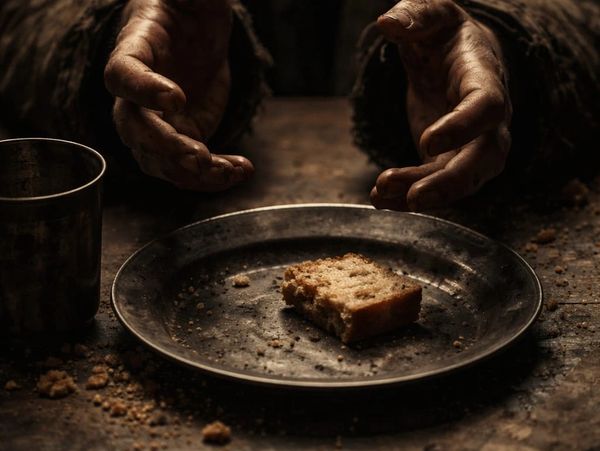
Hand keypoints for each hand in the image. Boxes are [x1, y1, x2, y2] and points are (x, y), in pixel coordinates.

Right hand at [105, 0, 253, 190]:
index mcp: (134, 51)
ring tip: (231, 171)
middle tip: (200, 157)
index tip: (176, 98)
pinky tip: (242, 171)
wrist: (196, 33)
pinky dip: (215, 176)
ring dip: (193, 173)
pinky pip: (191, 166)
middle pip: (135, 130)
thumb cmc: (188, 7)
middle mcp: (138, 95)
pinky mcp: (185, 136)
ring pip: (161, 160)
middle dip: (166, 148)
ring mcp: (160, 122)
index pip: (121, 75)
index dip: (142, 91)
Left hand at [371, 0, 511, 210]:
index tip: (427, 141)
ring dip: (425, 194)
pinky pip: (437, 184)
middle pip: (483, 159)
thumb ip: (416, 15)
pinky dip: (409, 195)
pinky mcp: (450, 160)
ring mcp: (473, 145)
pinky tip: (382, 200)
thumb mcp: (433, 16)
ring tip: (383, 196)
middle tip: (414, 198)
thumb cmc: (446, 38)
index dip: (463, 127)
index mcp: (485, 79)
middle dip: (450, 183)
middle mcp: (489, 120)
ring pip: (461, 181)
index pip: (488, 107)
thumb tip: (388, 22)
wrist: (455, 61)